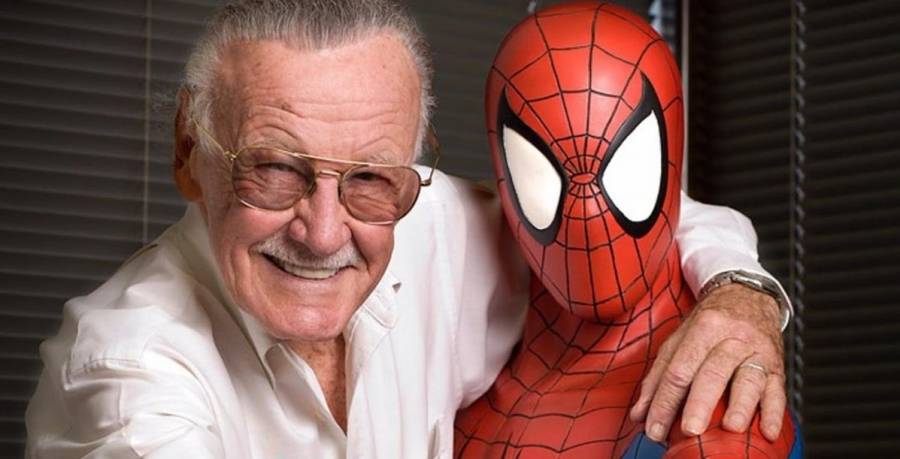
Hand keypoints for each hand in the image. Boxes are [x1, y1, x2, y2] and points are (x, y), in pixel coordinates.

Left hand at [629, 283, 785, 441]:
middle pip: (713, 372)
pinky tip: (767, 431)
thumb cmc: (710, 322)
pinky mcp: (777, 365)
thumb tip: (640, 414)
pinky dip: (774, 412)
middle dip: (700, 404)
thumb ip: (659, 376)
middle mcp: (732, 337)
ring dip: (741, 406)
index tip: (655, 428)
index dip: (665, 401)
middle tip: (689, 430)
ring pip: (749, 379)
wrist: (749, 295)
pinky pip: (778, 390)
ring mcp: (758, 351)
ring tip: (731, 428)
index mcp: (703, 328)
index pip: (679, 369)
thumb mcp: (679, 339)